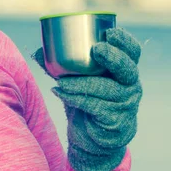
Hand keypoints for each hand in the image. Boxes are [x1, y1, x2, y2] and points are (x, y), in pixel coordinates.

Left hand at [32, 27, 142, 170]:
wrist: (93, 139)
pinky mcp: (117, 121)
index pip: (133, 51)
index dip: (124, 41)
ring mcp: (126, 105)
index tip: (109, 32)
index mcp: (125, 70)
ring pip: (105, 89)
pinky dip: (75, 99)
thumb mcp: (78, 81)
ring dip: (81, 83)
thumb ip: (62, 66)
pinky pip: (95, 107)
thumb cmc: (87, 101)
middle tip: (97, 49)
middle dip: (113, 57)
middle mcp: (131, 85)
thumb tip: (38, 51)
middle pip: (127, 68)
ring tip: (60, 80)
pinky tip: (60, 93)